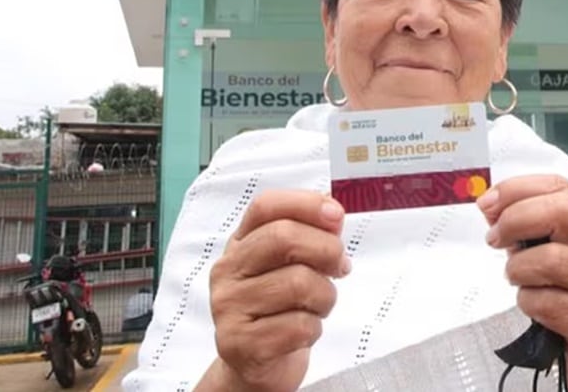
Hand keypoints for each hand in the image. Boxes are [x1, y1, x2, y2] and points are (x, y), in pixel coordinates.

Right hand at [197, 190, 348, 391]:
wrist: (257, 363)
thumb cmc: (280, 307)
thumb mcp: (291, 264)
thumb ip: (310, 234)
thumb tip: (331, 214)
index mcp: (240, 243)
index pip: (265, 206)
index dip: (305, 203)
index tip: (336, 215)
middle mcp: (228, 271)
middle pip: (284, 237)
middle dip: (327, 249)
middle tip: (340, 266)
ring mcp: (229, 307)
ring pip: (298, 283)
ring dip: (325, 296)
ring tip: (318, 305)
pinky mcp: (239, 343)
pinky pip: (298, 325)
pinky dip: (315, 328)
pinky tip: (304, 330)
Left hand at [478, 176, 567, 385]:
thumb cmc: (562, 285)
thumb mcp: (544, 245)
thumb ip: (520, 221)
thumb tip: (489, 204)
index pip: (559, 185)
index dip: (517, 189)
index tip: (487, 204)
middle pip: (563, 211)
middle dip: (517, 220)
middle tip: (495, 239)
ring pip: (552, 259)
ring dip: (518, 269)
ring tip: (517, 278)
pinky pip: (547, 302)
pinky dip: (528, 302)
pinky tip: (534, 305)